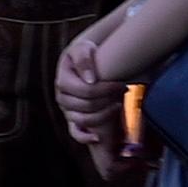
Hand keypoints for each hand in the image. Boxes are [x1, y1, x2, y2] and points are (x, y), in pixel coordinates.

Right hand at [51, 14, 128, 139]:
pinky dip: (85, 137)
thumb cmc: (85, 53)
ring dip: (104, 115)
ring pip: (83, 120)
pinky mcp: (73, 119)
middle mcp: (62, 98)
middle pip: (86, 106)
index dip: (105, 89)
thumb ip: (84, 58)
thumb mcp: (83, 48)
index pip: (85, 91)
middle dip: (108, 100)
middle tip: (124, 91)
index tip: (122, 84)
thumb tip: (91, 80)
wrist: (84, 60)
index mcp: (62, 82)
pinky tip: (98, 138)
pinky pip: (75, 133)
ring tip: (119, 104)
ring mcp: (67, 110)